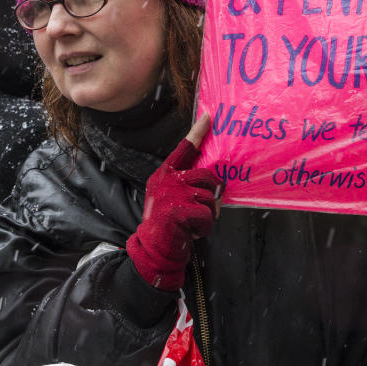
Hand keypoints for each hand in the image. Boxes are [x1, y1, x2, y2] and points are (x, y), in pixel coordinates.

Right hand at [126, 113, 222, 289]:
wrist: (152, 248)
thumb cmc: (167, 224)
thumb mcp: (170, 197)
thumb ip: (186, 185)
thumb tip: (214, 182)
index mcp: (165, 174)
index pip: (183, 149)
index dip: (197, 132)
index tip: (208, 116)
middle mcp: (167, 180)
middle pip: (207, 176)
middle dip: (213, 195)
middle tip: (207, 209)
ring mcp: (172, 194)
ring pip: (210, 197)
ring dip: (209, 214)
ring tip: (194, 223)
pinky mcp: (178, 211)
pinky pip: (207, 215)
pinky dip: (205, 227)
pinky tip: (192, 232)